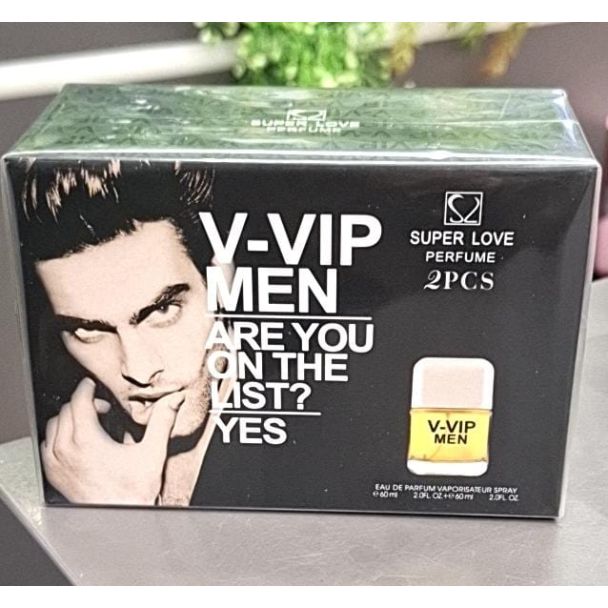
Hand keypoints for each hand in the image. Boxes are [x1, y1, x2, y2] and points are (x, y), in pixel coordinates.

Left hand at [41, 378, 184, 504]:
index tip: (93, 385)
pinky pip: (47, 444)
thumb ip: (162, 421)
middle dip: (83, 404)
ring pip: (54, 426)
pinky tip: (76, 440)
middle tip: (102, 408)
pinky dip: (59, 436)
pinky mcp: (54, 474)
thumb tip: (173, 400)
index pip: (78, 401)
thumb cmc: (133, 491)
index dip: (87, 388)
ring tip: (89, 422)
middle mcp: (67, 450)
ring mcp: (57, 463)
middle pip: (66, 410)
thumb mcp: (153, 452)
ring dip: (70, 419)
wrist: (120, 518)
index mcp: (87, 440)